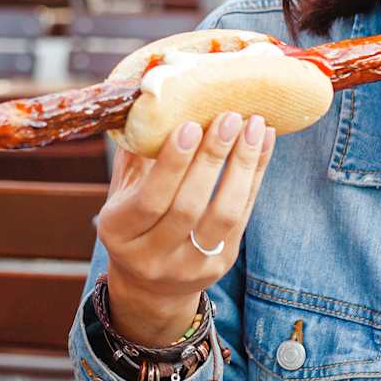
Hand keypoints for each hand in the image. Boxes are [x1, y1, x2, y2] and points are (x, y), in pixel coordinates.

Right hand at [95, 112, 274, 345]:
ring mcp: (190, 266)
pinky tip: (262, 144)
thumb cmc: (134, 220)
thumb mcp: (122, 191)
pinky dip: (254, 178)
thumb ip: (135, 153)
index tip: (190, 124)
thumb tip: (150, 97)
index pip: (149, 200)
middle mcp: (152, 256)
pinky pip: (242, 217)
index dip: (172, 163)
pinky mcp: (220, 264)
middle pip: (188, 207)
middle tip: (229, 116)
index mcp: (119, 232)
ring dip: (242, 166)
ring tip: (254, 126)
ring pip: (223, 216)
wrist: (149, 283)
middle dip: (212, 158)